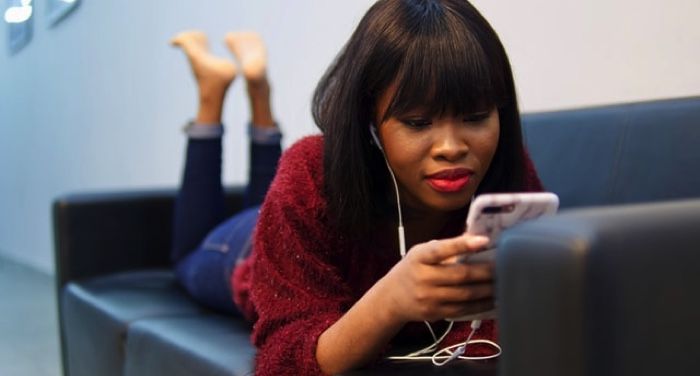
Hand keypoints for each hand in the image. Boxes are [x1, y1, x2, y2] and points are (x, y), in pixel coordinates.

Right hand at [379, 234, 494, 322]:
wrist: (391, 298)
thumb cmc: (412, 269)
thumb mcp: (422, 253)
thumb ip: (446, 246)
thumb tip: (475, 236)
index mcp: (419, 257)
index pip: (441, 249)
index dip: (462, 245)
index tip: (483, 240)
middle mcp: (423, 278)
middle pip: (460, 275)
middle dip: (485, 271)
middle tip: (504, 266)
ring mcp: (428, 298)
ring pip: (465, 294)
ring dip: (488, 289)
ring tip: (503, 282)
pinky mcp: (435, 313)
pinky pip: (463, 310)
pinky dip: (481, 305)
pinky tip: (493, 299)